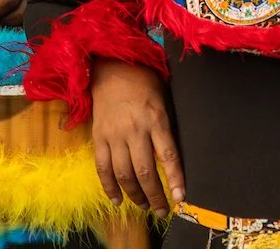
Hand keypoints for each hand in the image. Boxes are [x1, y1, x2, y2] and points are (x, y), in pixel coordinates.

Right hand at [92, 59, 185, 218]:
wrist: (111, 68)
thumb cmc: (144, 81)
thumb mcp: (164, 97)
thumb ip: (168, 125)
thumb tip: (176, 154)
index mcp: (156, 119)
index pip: (169, 156)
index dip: (175, 180)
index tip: (180, 198)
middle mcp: (135, 129)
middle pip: (145, 171)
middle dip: (155, 195)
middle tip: (162, 210)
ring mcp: (114, 135)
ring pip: (124, 174)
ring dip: (135, 195)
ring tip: (145, 206)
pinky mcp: (99, 137)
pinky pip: (102, 168)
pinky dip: (109, 187)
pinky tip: (118, 200)